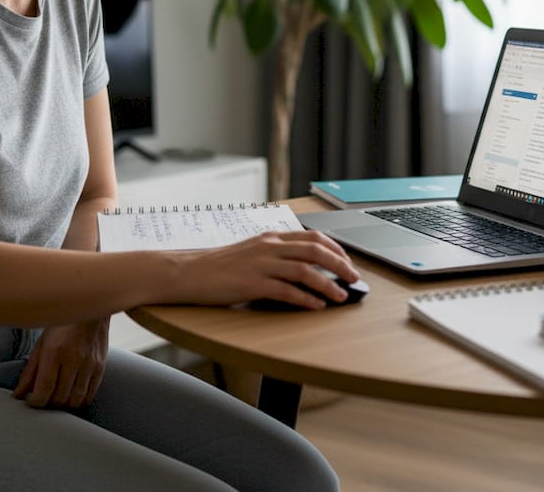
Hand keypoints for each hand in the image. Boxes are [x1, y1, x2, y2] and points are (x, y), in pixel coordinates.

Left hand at [13, 318, 108, 408]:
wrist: (89, 308)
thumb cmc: (61, 325)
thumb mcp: (41, 344)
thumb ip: (30, 372)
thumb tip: (18, 395)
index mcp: (54, 352)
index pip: (44, 390)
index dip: (35, 402)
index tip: (31, 400)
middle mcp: (73, 359)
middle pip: (60, 398)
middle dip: (48, 404)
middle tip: (43, 398)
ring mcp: (89, 364)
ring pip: (76, 400)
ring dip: (64, 405)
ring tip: (57, 398)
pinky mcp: (101, 366)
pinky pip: (90, 394)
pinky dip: (79, 400)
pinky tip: (72, 395)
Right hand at [172, 229, 358, 309]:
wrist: (189, 272)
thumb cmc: (219, 266)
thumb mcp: (252, 252)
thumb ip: (276, 255)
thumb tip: (303, 267)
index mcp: (271, 237)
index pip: (313, 237)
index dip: (336, 250)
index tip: (348, 262)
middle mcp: (269, 247)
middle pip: (315, 251)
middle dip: (340, 265)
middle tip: (354, 279)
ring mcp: (261, 265)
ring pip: (305, 271)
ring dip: (328, 284)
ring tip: (341, 296)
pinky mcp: (252, 284)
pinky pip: (286, 291)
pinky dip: (306, 299)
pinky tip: (317, 306)